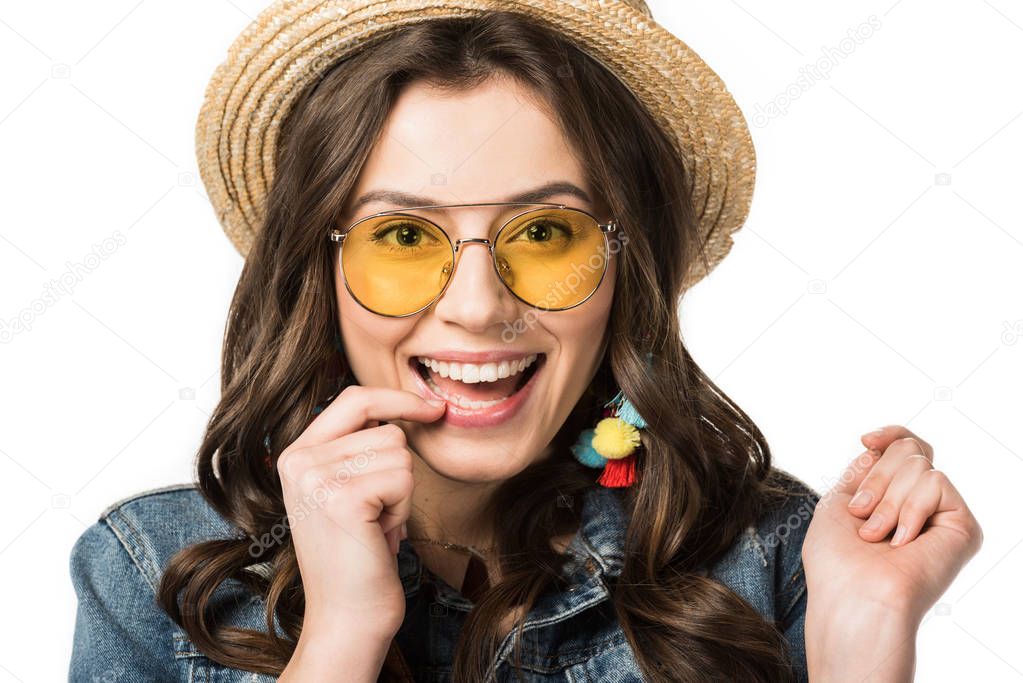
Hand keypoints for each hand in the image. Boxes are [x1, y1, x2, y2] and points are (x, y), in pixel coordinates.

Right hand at [276, 385, 445, 641]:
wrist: (348, 615)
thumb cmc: (359, 555)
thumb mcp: (346, 489)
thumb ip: (358, 446)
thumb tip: (411, 406)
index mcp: (296, 454)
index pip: (354, 398)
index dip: (397, 398)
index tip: (432, 407)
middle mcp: (299, 460)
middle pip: (387, 429)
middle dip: (397, 471)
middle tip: (378, 512)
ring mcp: (317, 477)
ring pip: (399, 453)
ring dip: (401, 493)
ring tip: (376, 525)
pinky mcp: (342, 498)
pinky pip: (403, 478)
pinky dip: (403, 509)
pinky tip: (381, 535)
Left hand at [803, 425, 983, 624]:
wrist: (854, 596)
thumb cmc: (837, 560)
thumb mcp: (838, 501)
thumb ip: (865, 470)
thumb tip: (885, 446)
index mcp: (893, 499)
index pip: (907, 447)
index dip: (891, 435)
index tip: (866, 440)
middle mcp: (921, 505)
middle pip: (908, 449)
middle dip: (875, 479)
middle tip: (862, 517)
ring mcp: (942, 515)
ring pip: (918, 463)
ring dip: (886, 499)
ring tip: (878, 536)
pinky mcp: (963, 526)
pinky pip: (935, 482)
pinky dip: (909, 508)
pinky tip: (904, 542)